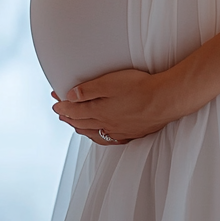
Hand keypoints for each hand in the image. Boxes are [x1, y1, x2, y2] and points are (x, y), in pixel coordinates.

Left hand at [50, 68, 180, 145]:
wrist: (164, 100)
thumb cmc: (139, 87)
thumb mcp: (110, 82)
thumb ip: (88, 90)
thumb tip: (70, 97)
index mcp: (98, 111)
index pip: (74, 109)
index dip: (62, 105)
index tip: (55, 100)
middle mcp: (106, 124)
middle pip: (81, 122)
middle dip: (68, 116)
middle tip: (59, 112)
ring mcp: (119, 130)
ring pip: (93, 132)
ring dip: (80, 127)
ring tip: (73, 124)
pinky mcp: (131, 132)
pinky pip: (108, 138)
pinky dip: (98, 136)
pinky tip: (100, 134)